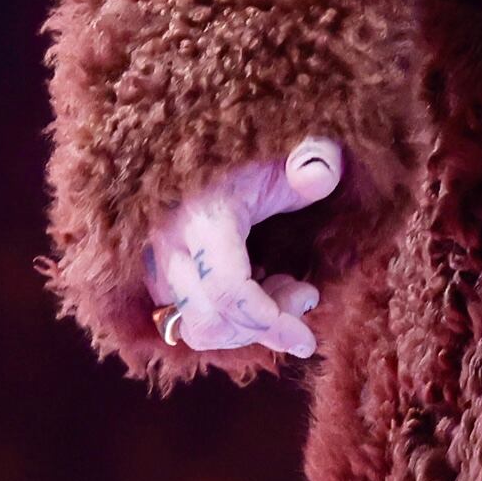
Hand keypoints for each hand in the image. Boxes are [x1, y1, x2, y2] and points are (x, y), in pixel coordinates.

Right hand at [143, 135, 342, 359]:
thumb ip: (310, 163)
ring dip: (248, 325)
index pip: (228, 291)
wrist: (198, 148)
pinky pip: (190, 320)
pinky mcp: (159, 279)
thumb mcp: (281, 156)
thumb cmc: (246, 154)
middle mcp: (171, 248)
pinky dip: (230, 319)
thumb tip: (322, 175)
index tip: (307, 332)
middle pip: (211, 322)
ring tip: (288, 287)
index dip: (269, 320)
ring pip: (198, 328)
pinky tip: (261, 286)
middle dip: (266, 325)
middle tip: (307, 294)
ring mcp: (159, 267)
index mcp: (203, 218)